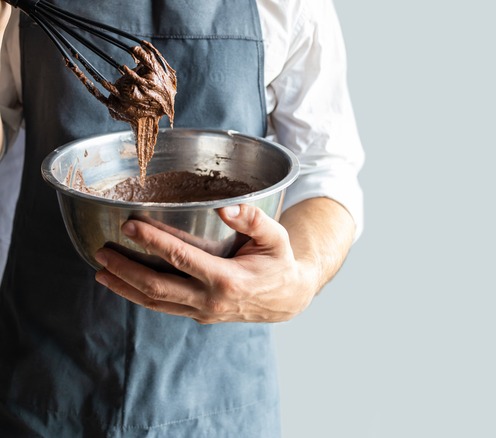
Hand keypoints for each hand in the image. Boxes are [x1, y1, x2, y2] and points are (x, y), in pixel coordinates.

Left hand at [94, 204, 318, 323]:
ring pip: (155, 302)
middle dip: (125, 269)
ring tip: (102, 272)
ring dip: (125, 287)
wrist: (288, 299)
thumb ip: (252, 219)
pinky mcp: (199, 315)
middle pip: (156, 287)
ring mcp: (203, 312)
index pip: (180, 259)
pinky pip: (164, 307)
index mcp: (227, 279)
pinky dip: (140, 295)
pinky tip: (125, 283)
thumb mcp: (276, 236)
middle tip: (102, 252)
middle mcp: (211, 300)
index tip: (128, 226)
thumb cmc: (279, 262)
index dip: (151, 242)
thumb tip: (225, 206)